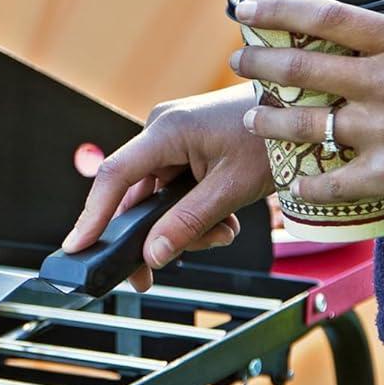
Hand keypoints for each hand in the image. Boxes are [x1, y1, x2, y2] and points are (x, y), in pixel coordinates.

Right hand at [62, 85, 270, 291]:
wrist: (305, 111)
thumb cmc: (273, 137)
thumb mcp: (232, 188)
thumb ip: (188, 222)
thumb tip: (152, 254)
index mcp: (166, 131)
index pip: (115, 176)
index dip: (93, 214)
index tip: (78, 246)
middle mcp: (161, 131)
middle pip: (137, 194)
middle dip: (154, 233)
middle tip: (152, 273)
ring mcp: (173, 139)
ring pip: (158, 197)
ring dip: (185, 224)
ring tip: (219, 233)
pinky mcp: (186, 148)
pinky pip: (174, 189)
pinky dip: (193, 211)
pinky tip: (220, 221)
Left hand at [232, 0, 383, 215]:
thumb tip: (362, 26)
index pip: (327, 16)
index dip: (279, 10)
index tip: (246, 10)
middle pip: (302, 68)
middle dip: (259, 64)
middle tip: (239, 63)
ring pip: (304, 124)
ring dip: (269, 122)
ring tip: (253, 119)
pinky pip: (331, 181)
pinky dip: (305, 185)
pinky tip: (292, 184)